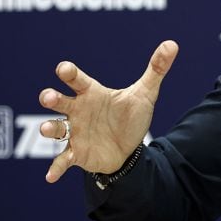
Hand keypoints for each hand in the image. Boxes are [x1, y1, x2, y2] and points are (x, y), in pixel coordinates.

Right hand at [38, 40, 178, 181]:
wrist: (129, 147)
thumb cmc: (130, 116)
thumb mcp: (145, 94)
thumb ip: (156, 69)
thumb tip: (172, 44)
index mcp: (92, 94)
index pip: (77, 80)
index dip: (69, 73)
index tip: (63, 68)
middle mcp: (78, 111)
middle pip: (59, 101)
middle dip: (52, 98)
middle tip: (49, 97)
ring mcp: (75, 132)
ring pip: (56, 128)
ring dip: (50, 128)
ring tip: (48, 128)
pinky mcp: (76, 153)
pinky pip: (62, 160)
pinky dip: (56, 167)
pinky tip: (50, 177)